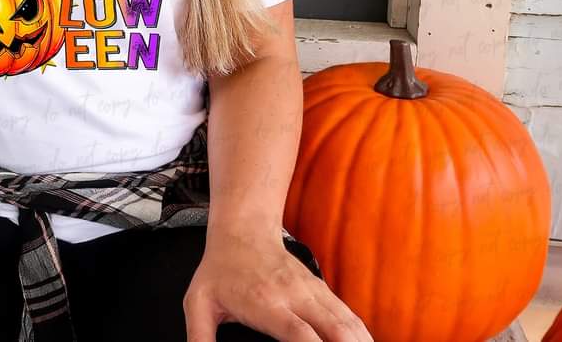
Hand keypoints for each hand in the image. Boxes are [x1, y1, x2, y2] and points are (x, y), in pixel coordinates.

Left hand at [184, 226, 372, 341]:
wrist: (242, 230)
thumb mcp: (199, 302)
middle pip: (335, 330)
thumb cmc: (220, 270)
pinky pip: (351, 317)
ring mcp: (313, 291)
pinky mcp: (323, 290)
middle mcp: (295, 296)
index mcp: (266, 303)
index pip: (299, 333)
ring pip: (349, 324)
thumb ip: (199, 336)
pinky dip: (362, 336)